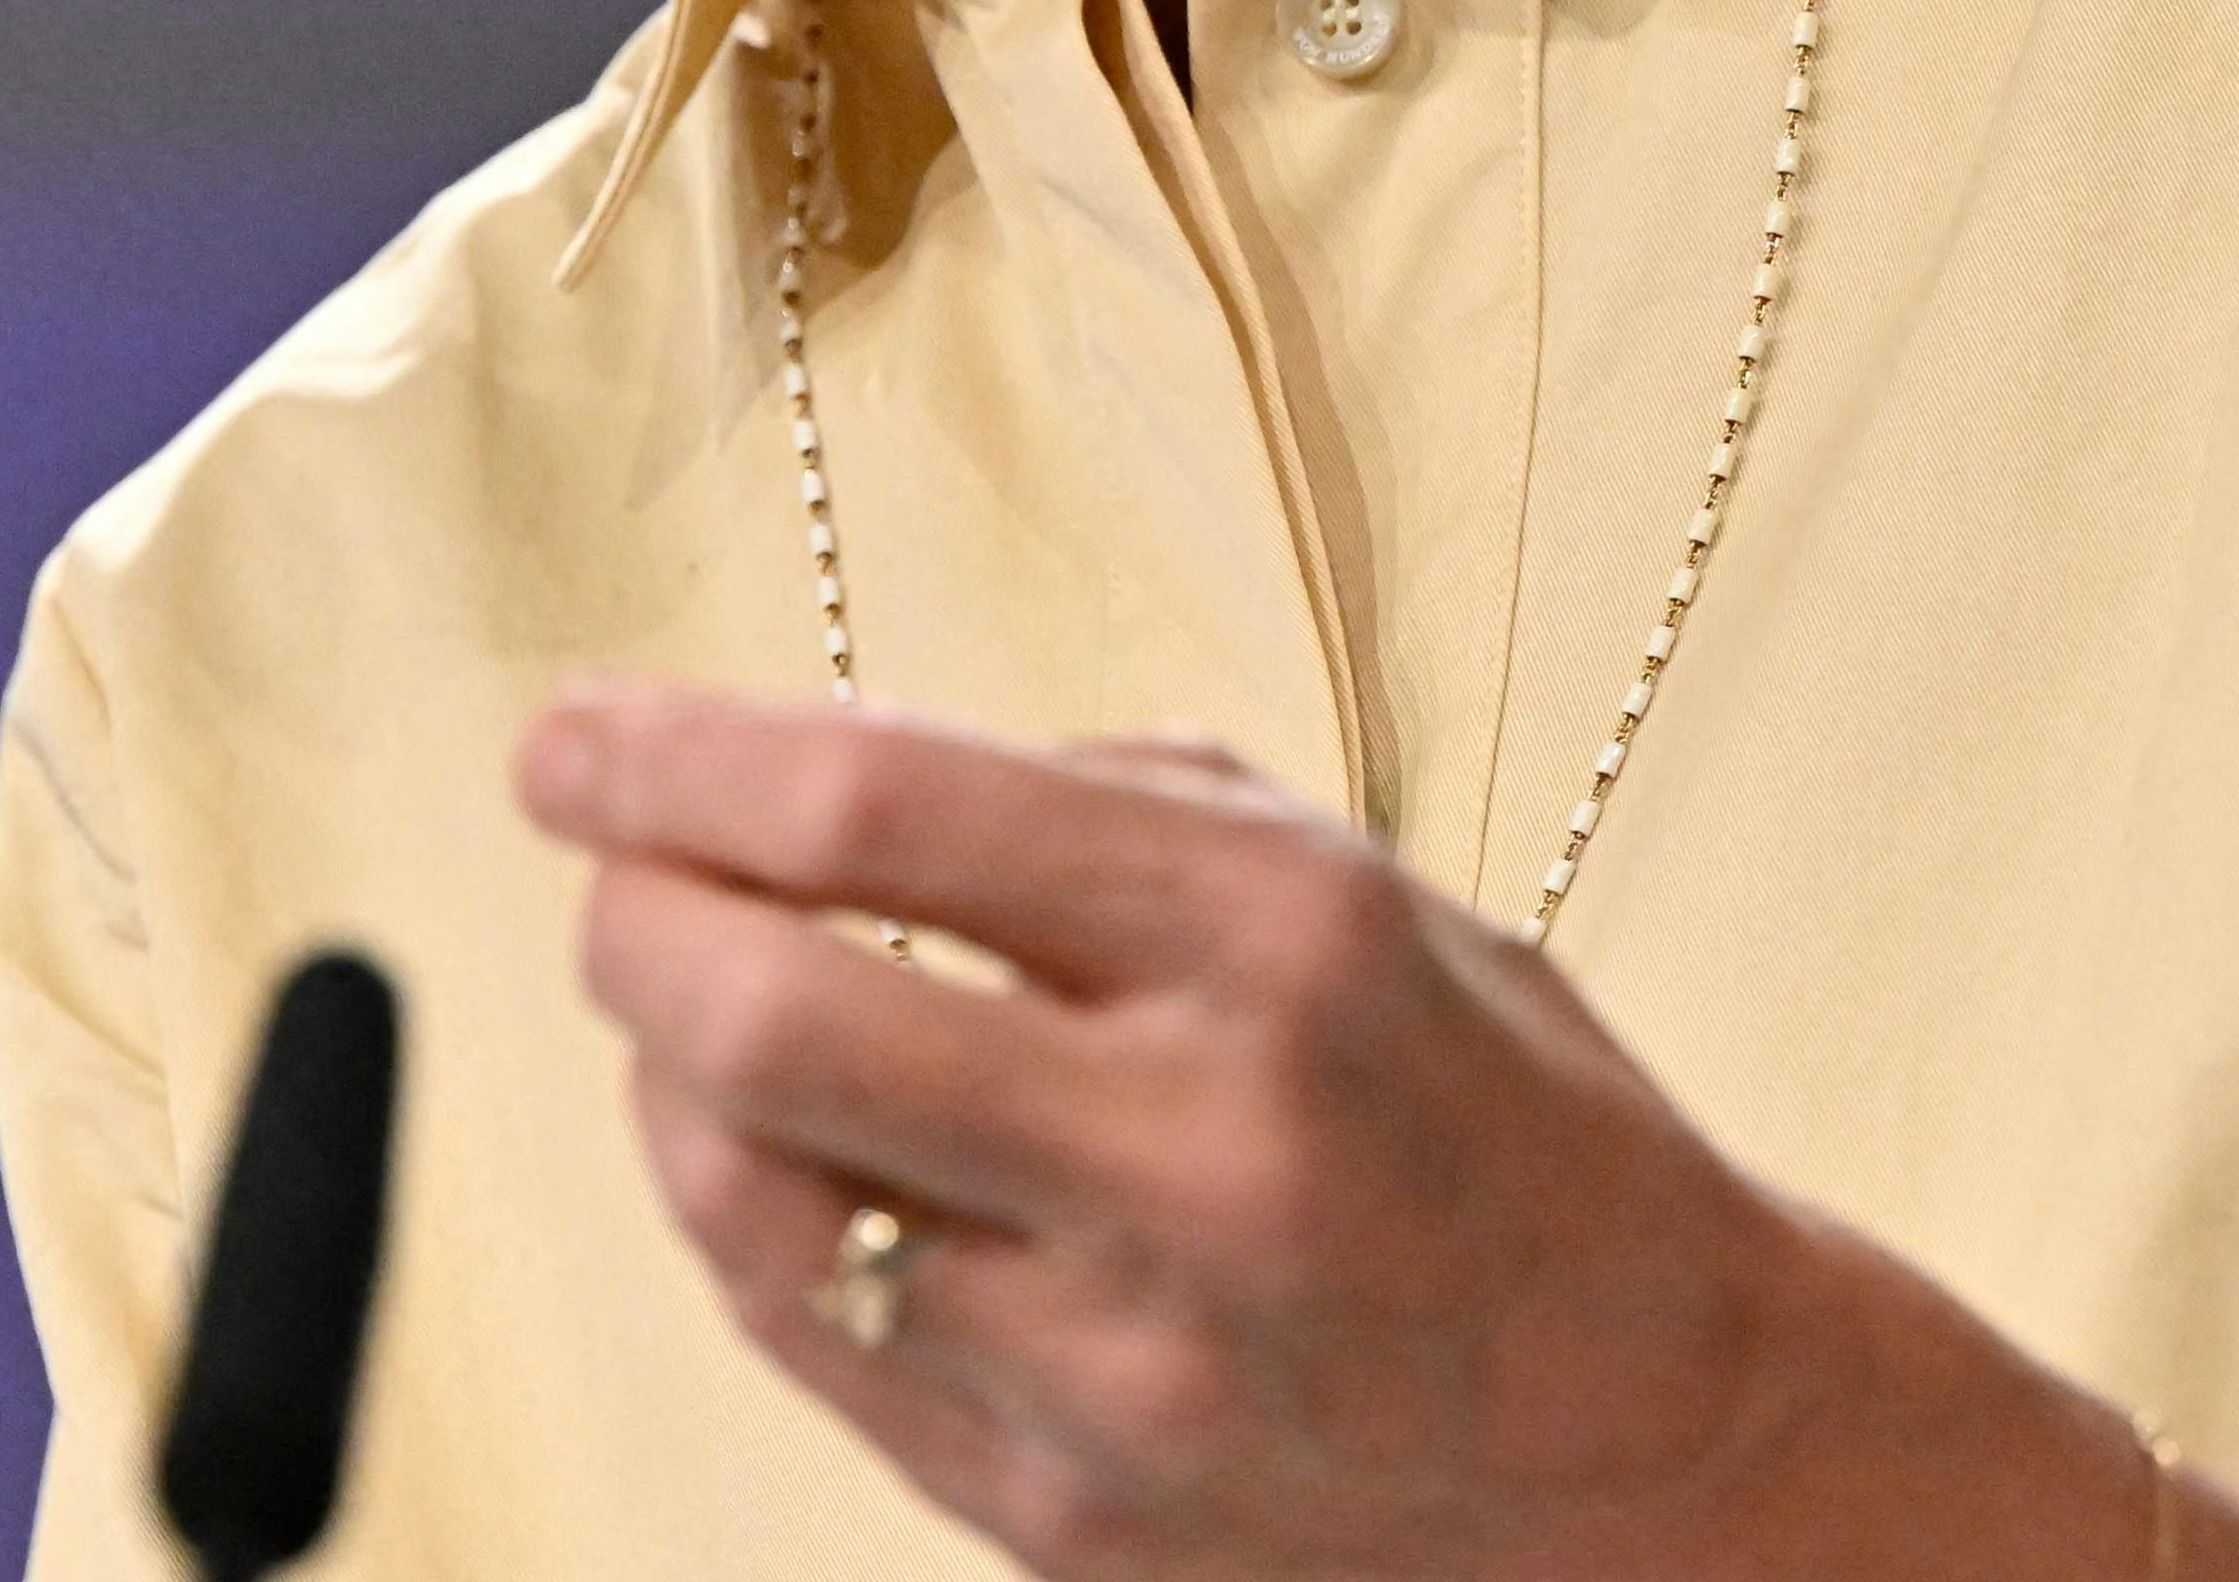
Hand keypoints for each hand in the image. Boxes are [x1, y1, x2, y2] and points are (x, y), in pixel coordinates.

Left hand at [522, 690, 2229, 1579]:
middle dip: (628, 916)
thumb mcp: (1342, 881)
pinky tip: (789, 1150)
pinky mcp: (1063, 1518)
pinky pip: (804, 1340)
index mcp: (1277, 948)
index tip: (570, 735)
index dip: (672, 754)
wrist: (1668, 1442)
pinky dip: (752, 1218)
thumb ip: (1078, 804)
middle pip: (762, 1016)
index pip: (877, 810)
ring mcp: (1122, 1367)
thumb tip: (796, 774)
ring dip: (670, 1080)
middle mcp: (1196, 1156)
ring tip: (705, 1012)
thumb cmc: (1495, 1120)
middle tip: (615, 868)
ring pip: (743, 1199)